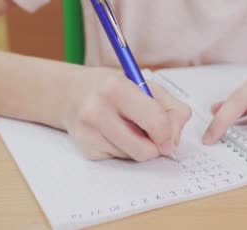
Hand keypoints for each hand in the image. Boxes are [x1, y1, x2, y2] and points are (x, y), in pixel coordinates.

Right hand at [64, 69, 190, 160]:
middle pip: (145, 150)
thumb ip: (171, 108)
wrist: (72, 93)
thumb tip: (174, 140)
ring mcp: (88, 133)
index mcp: (116, 87)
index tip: (170, 135)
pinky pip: (120, 160)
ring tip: (128, 126)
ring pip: (134, 157)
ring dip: (139, 146)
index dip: (169, 133)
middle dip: (155, 146)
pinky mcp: (86, 150)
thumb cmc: (114, 88)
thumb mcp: (146, 85)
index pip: (156, 122)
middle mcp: (97, 110)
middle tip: (152, 133)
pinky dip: (124, 149)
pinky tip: (114, 133)